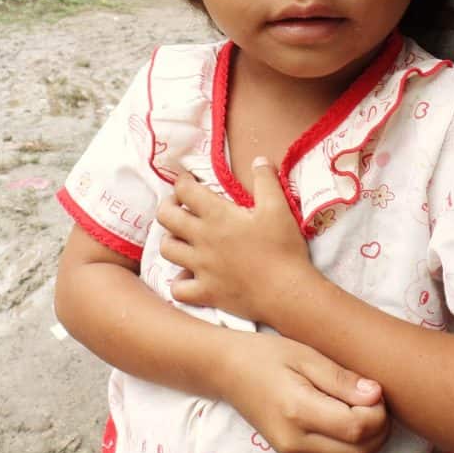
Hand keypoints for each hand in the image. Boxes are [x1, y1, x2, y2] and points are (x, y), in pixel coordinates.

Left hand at [157, 157, 313, 322]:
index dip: (182, 182)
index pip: (184, 190)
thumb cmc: (283, 248)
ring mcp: (201, 267)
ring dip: (170, 239)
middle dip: (168, 206)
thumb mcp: (278, 207)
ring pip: (166, 249)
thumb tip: (258, 160)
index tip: (188, 181)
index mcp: (217, 215)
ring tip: (181, 237)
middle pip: (165, 216)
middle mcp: (202, 239)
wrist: (288, 292)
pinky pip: (178, 288)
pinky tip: (190, 275)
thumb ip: (266, 180)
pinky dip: (180, 281)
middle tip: (179, 205)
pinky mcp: (205, 292)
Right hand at [219, 331, 388, 452]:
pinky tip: (346, 417)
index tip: (375, 389)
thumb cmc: (264, 354)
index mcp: (298, 410)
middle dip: (378, 428)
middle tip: (372, 398)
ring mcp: (292, 452)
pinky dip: (351, 443)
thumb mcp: (304, 355)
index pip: (357, 428)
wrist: (226, 370)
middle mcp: (295, 440)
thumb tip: (376, 395)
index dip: (378, 412)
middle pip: (359, 452)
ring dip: (368, 439)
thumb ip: (341, 378)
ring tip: (361, 407)